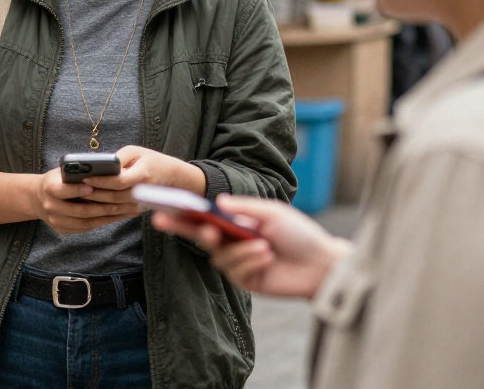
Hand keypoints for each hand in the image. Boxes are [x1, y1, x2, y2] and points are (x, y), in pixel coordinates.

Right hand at [32, 168, 141, 233]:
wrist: (39, 198)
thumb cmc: (58, 180)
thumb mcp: (62, 171)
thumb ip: (77, 171)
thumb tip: (101, 169)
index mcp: (49, 187)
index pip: (62, 190)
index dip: (77, 190)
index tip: (92, 188)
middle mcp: (50, 206)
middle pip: (77, 210)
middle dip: (100, 207)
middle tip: (119, 203)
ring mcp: (55, 220)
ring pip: (83, 222)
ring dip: (104, 218)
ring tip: (122, 212)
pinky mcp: (61, 229)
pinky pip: (84, 228)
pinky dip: (100, 223)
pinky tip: (114, 217)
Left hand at [82, 146, 205, 199]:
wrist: (173, 178)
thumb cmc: (152, 160)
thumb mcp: (136, 151)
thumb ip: (118, 158)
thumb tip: (99, 166)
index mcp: (142, 175)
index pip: (119, 181)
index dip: (101, 180)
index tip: (85, 176)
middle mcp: (142, 192)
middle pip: (113, 197)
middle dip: (93, 194)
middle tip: (74, 189)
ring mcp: (140, 205)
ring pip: (113, 208)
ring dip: (95, 204)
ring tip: (78, 197)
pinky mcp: (136, 211)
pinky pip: (117, 213)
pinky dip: (102, 211)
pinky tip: (89, 205)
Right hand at [151, 195, 348, 299]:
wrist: (321, 264)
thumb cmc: (299, 234)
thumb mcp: (272, 213)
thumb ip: (244, 208)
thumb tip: (216, 202)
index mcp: (236, 222)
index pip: (204, 216)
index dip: (183, 212)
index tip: (163, 206)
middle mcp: (232, 241)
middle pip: (199, 236)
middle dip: (183, 228)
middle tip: (173, 223)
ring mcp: (237, 262)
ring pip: (220, 255)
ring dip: (240, 250)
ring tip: (264, 247)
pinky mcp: (246, 280)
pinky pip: (235, 270)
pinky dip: (251, 261)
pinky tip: (268, 258)